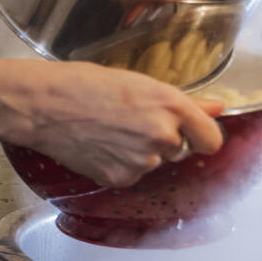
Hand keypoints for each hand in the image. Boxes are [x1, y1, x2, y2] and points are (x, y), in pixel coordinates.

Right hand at [13, 62, 224, 188]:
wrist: (44, 105)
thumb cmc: (83, 84)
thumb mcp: (138, 82)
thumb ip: (182, 102)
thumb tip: (217, 107)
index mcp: (171, 105)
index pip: (212, 139)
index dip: (203, 136)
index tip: (194, 133)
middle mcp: (163, 135)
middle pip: (181, 149)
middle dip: (164, 138)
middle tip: (132, 120)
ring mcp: (143, 161)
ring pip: (155, 161)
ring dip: (141, 151)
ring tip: (110, 129)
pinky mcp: (122, 178)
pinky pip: (133, 174)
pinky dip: (120, 163)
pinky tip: (100, 145)